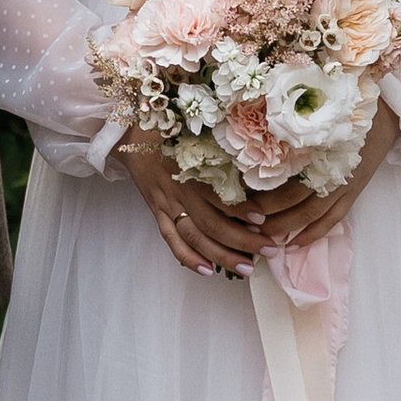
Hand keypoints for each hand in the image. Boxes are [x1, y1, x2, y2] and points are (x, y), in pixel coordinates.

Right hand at [116, 130, 274, 280]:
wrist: (131, 134)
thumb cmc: (172, 130)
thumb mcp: (198, 134)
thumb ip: (222, 150)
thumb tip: (257, 163)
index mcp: (193, 169)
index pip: (219, 196)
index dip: (241, 210)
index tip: (264, 220)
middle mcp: (181, 190)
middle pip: (212, 224)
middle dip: (242, 241)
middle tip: (269, 249)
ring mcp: (167, 204)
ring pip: (195, 237)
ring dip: (221, 255)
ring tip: (246, 267)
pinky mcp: (157, 212)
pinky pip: (171, 240)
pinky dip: (188, 258)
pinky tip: (207, 271)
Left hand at [248, 100, 400, 247]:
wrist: (387, 114)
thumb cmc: (347, 108)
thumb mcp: (316, 114)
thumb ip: (290, 129)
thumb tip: (253, 141)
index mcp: (318, 147)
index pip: (283, 174)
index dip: (260, 186)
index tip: (238, 192)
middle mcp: (330, 169)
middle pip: (293, 198)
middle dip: (266, 212)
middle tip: (242, 219)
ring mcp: (343, 184)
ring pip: (310, 213)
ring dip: (285, 226)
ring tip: (262, 236)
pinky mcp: (352, 193)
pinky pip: (332, 220)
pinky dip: (313, 234)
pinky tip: (293, 244)